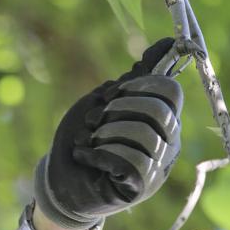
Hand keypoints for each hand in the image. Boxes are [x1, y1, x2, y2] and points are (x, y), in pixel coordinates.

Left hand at [34, 38, 183, 229]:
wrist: (59, 181)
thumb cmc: (84, 140)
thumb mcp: (105, 103)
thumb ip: (135, 80)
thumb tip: (167, 42)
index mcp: (163, 120)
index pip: (170, 91)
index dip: (137, 86)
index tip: (111, 93)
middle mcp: (168, 144)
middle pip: (158, 112)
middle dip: (117, 110)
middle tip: (94, 121)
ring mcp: (157, 168)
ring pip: (143, 136)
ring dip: (104, 134)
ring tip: (89, 141)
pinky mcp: (140, 188)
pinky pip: (129, 162)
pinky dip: (97, 154)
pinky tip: (85, 156)